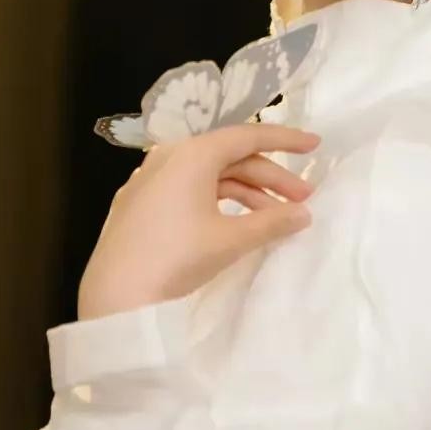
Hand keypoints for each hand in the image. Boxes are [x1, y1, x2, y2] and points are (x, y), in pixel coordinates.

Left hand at [77, 124, 320, 319]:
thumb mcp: (230, 239)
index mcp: (193, 154)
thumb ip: (272, 222)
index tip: (315, 146)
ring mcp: (151, 179)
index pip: (248, 136)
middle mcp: (170, 156)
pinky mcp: (141, 203)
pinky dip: (219, 201)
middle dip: (270, 177)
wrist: (115, 293)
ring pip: (210, 176)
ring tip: (274, 219)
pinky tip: (235, 222)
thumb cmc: (176, 257)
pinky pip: (190, 190)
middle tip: (303, 201)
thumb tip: (303, 214)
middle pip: (231, 157)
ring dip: (247, 193)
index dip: (285, 140)